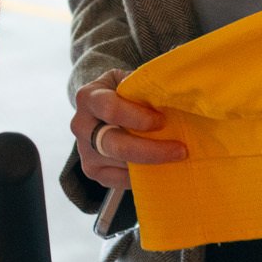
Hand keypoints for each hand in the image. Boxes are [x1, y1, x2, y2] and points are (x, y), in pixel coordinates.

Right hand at [71, 67, 185, 192]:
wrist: (99, 106)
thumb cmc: (121, 92)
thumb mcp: (127, 80)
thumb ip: (143, 87)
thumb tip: (176, 96)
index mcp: (88, 97)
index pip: (110, 109)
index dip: (139, 118)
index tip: (163, 120)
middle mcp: (81, 125)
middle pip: (115, 144)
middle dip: (151, 150)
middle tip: (180, 150)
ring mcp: (84, 150)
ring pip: (120, 164)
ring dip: (151, 164)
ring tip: (174, 158)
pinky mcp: (91, 170)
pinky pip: (118, 181)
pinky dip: (140, 177)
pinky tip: (156, 168)